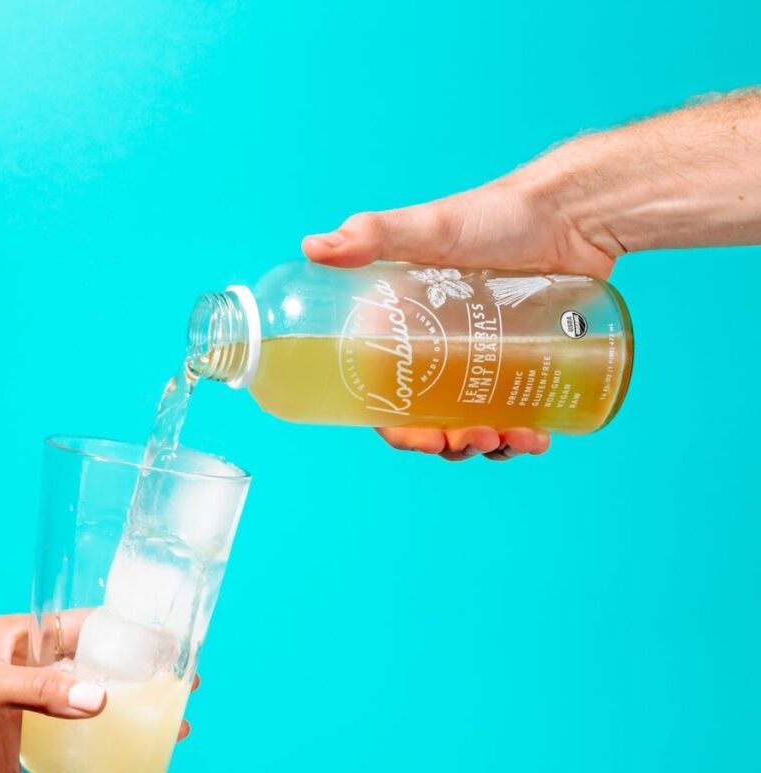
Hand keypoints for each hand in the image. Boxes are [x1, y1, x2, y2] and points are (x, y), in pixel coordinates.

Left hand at [0, 613, 195, 772]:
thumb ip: (42, 691)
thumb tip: (103, 702)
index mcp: (23, 640)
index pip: (90, 630)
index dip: (134, 637)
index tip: (175, 648)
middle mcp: (28, 677)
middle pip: (98, 678)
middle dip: (141, 687)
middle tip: (184, 698)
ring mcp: (20, 719)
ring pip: (85, 723)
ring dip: (123, 730)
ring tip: (169, 738)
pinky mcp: (7, 759)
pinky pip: (57, 764)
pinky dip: (87, 771)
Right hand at [302, 169, 615, 460]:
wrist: (571, 211)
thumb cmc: (496, 216)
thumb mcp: (428, 228)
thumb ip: (371, 234)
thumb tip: (312, 247)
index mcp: (406, 334)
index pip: (389, 399)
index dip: (399, 430)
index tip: (423, 439)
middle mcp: (442, 355)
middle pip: (433, 421)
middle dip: (450, 444)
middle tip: (476, 438)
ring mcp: (487, 364)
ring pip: (476, 426)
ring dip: (489, 448)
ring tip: (515, 438)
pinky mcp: (528, 366)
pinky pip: (519, 417)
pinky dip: (526, 438)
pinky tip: (539, 438)